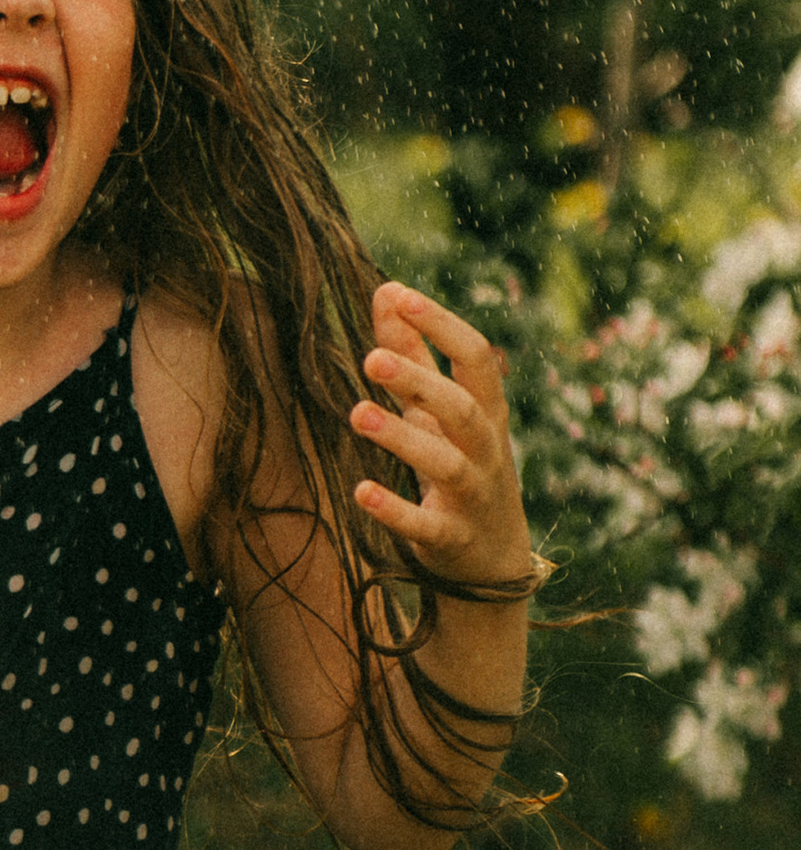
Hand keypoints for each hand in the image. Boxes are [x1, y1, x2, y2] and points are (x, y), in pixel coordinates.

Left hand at [349, 281, 531, 583]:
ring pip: (447, 464)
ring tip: (357, 414)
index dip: (442, 325)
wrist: (493, 558)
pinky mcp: (452, 539)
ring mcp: (473, 496)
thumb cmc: (462, 464)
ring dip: (402, 439)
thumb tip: (386, 290)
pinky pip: (426, 525)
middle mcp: (486, 449)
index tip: (401, 295)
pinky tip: (361, 493)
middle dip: (419, 381)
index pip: (476, 358)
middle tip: (370, 359)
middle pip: (462, 408)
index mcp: (485, 410)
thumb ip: (414, 352)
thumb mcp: (441, 409)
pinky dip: (396, 511)